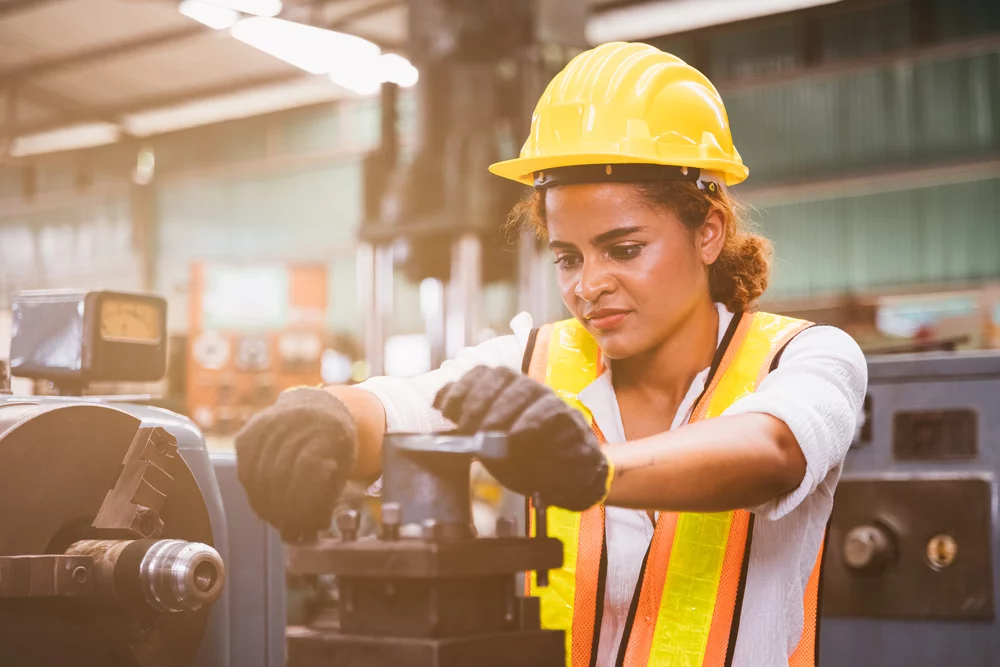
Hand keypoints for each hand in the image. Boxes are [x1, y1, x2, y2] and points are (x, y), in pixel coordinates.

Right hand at [234, 388, 357, 541]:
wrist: (317, 407)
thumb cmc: (334, 444)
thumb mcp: (345, 464)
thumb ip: (330, 493)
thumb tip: (314, 527)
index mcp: (327, 426)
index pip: (307, 467)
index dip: (303, 501)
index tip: (306, 525)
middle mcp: (295, 418)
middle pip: (278, 473)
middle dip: (282, 509)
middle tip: (288, 530)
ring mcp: (268, 422)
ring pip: (257, 474)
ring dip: (265, 505)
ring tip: (277, 521)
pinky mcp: (248, 431)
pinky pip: (244, 469)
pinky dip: (252, 492)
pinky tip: (263, 504)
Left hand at [434, 366, 609, 510]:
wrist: (563, 484)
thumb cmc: (525, 462)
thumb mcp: (487, 448)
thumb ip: (466, 427)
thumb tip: (438, 406)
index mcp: (504, 393)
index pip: (481, 374)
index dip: (460, 387)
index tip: (444, 409)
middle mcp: (526, 389)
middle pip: (501, 375)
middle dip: (477, 399)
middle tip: (465, 426)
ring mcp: (548, 400)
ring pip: (524, 388)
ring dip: (500, 409)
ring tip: (487, 433)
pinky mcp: (568, 417)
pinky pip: (549, 410)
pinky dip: (529, 421)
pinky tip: (516, 436)